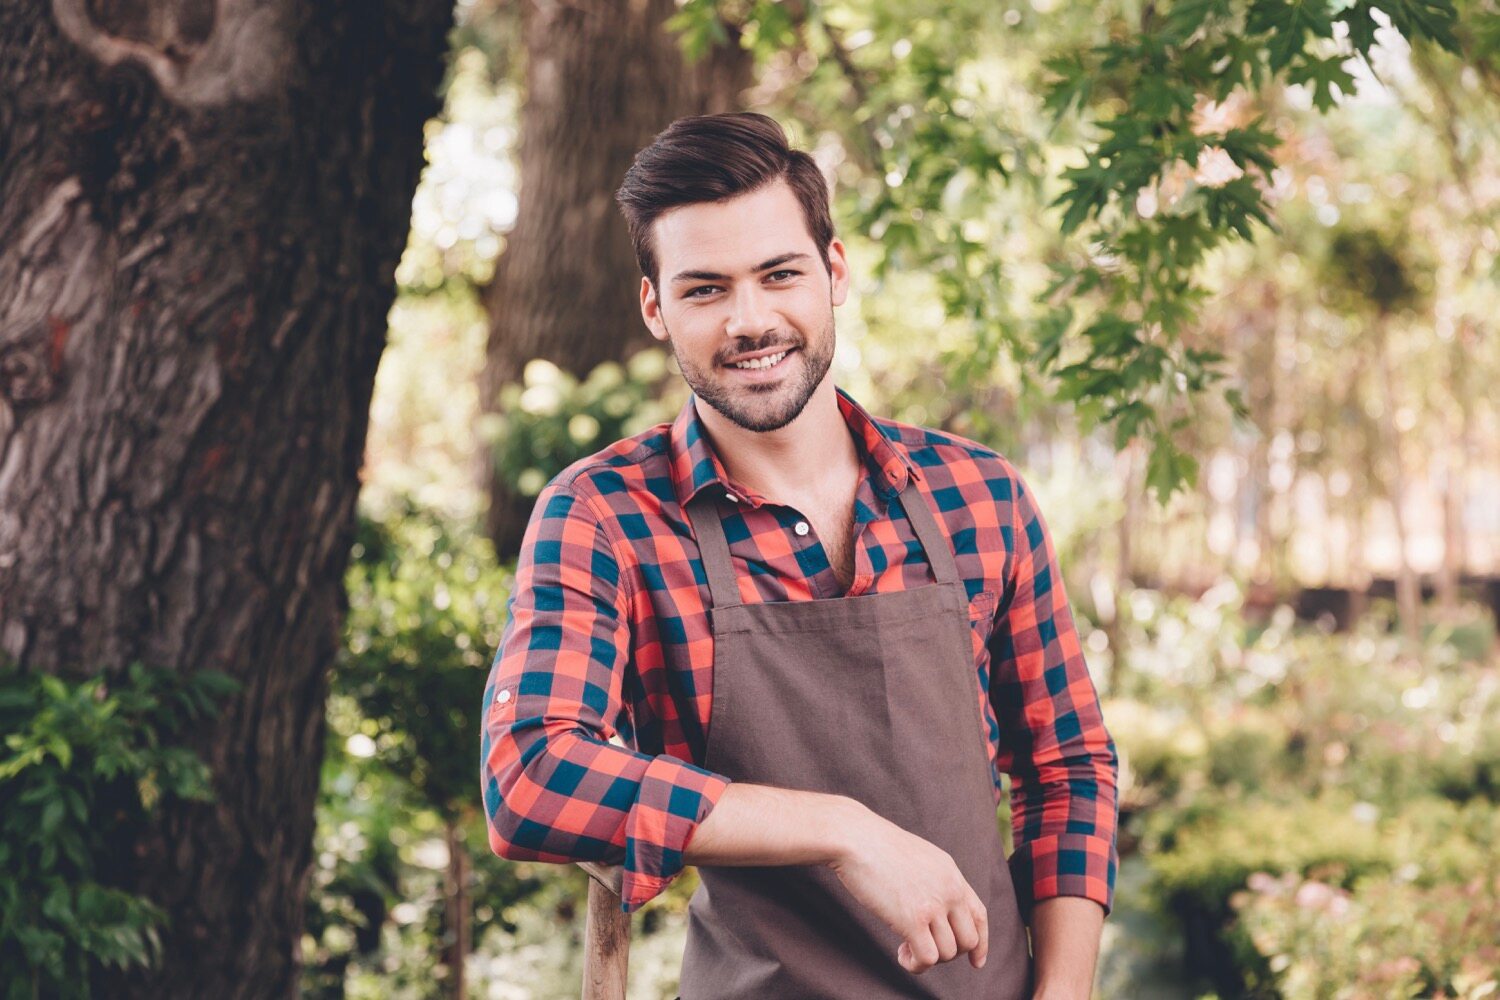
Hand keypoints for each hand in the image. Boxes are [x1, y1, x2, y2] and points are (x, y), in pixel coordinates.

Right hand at [826, 802, 988, 974]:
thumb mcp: (917, 857)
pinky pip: (927, 958)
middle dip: (949, 953)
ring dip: (928, 959)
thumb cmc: (875, 845)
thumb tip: (932, 908)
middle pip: (968, 940)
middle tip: (924, 947)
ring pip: (948, 953)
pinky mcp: (912, 919)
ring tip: (906, 948)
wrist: (856, 837)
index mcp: (951, 874)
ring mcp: (933, 905)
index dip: (981, 943)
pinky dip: (916, 965)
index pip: (979, 915)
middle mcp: (949, 890)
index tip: (977, 961)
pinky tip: (901, 953)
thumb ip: (932, 880)